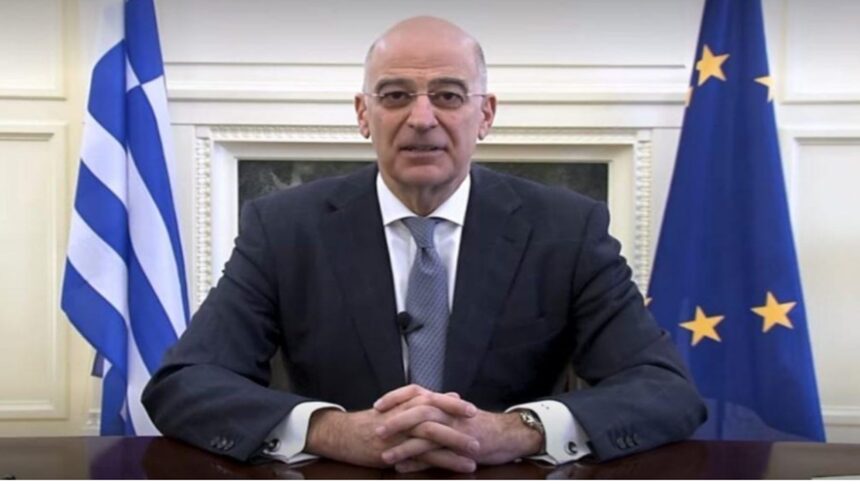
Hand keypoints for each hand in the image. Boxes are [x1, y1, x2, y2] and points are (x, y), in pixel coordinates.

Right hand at [304, 385, 478, 471]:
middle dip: (458, 420)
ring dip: (456, 442)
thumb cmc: (372, 422)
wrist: (343, 435)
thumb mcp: (398, 408)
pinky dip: (444, 460)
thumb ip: (425, 402)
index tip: (472, 410)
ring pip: (432, 434)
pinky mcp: (396, 451)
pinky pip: (424, 456)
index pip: (432, 399)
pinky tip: (459, 467)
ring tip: (475, 451)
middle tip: (479, 426)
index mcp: (405, 403)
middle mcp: (403, 415)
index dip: (452, 404)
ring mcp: (399, 433)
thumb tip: (452, 395)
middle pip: (435, 413)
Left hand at [375, 386, 543, 472]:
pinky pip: (435, 454)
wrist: (506, 435)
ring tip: (384, 455)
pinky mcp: (460, 447)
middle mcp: (447, 411)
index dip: (395, 397)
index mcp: (443, 401)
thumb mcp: (454, 413)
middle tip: (375, 429)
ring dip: (402, 444)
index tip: (377, 405)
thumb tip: (412, 409)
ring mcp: (454, 428)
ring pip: (424, 433)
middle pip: (417, 409)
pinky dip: (417, 462)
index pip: (415, 391)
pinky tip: (402, 468)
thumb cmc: (477, 425)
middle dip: (395, 419)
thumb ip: (435, 410)